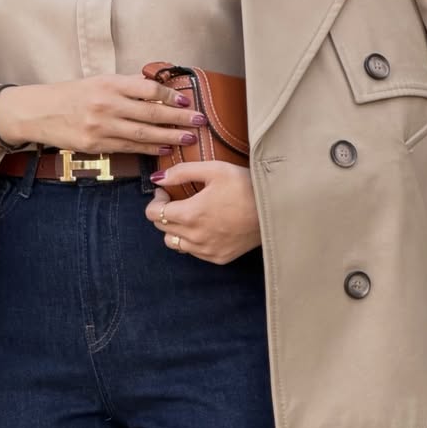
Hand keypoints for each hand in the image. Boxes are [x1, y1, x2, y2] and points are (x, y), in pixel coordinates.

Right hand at [0, 74, 208, 155]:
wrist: (41, 112)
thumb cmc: (72, 96)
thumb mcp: (98, 82)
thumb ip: (124, 87)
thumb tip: (154, 91)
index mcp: (110, 84)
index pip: (147, 89)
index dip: (169, 95)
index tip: (186, 99)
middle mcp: (108, 104)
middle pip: (151, 112)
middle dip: (178, 118)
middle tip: (198, 121)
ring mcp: (102, 126)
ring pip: (143, 133)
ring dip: (169, 136)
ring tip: (188, 138)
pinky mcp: (97, 145)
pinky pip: (130, 147)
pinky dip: (149, 148)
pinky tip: (165, 149)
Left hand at [144, 161, 261, 263]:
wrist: (273, 209)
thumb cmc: (245, 185)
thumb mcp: (214, 169)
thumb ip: (181, 172)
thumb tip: (157, 178)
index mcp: (190, 214)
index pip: (153, 214)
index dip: (155, 201)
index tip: (164, 191)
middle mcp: (195, 237)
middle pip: (162, 229)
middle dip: (164, 212)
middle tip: (176, 199)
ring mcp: (206, 251)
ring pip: (174, 244)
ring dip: (175, 229)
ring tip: (189, 215)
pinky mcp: (218, 258)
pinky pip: (193, 252)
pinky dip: (192, 240)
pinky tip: (204, 226)